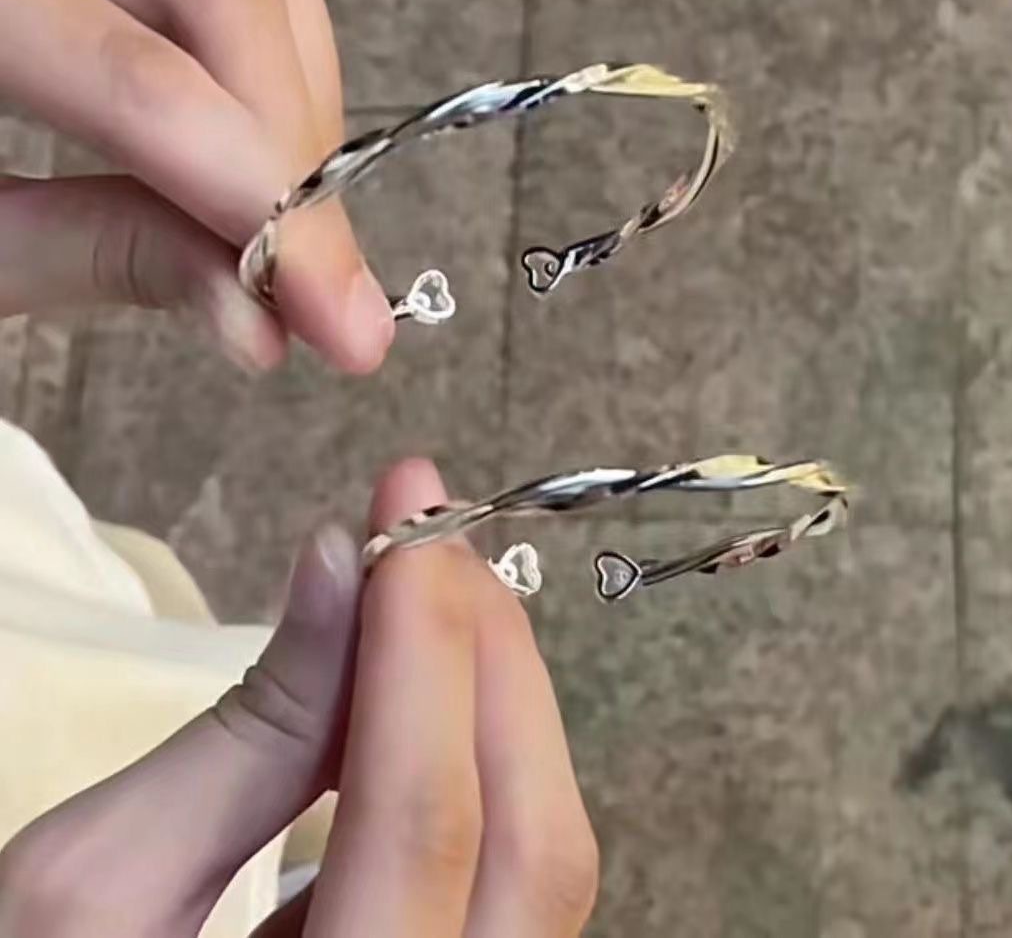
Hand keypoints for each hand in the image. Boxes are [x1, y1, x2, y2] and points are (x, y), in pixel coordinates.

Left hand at [0, 0, 393, 372]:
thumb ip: (94, 255)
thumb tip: (258, 320)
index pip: (139, 83)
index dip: (263, 207)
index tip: (344, 325)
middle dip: (299, 154)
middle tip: (322, 284)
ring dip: (303, 100)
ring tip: (287, 211)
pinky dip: (282, 47)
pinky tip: (261, 135)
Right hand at [0, 460, 598, 936]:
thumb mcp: (96, 882)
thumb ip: (242, 731)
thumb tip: (342, 563)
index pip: (422, 818)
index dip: (426, 643)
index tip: (411, 501)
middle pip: (533, 841)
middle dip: (487, 655)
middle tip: (435, 531)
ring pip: (543, 852)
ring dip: (495, 691)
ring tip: (435, 579)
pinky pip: (510, 861)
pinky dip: (480, 750)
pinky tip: (428, 675)